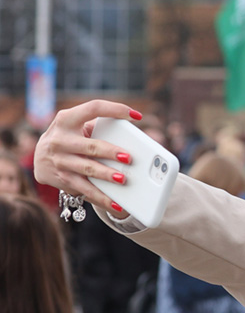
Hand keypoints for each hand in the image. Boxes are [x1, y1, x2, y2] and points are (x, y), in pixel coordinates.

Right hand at [34, 100, 140, 217]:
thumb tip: (133, 136)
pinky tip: (116, 204)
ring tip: (122, 179)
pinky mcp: (62, 178)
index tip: (135, 115)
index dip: (114, 109)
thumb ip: (98, 126)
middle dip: (109, 152)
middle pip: (90, 145)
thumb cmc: (69, 138)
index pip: (93, 108)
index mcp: (66, 119)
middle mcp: (60, 139)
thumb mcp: (76, 126)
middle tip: (128, 157)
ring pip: (87, 168)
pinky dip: (102, 198)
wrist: (40, 159)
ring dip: (106, 174)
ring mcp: (59, 160)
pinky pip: (85, 189)